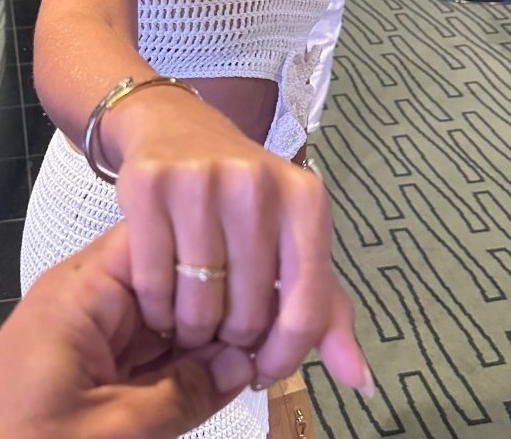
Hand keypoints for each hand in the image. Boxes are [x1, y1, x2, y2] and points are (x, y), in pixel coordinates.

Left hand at [0, 224, 253, 438]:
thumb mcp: (115, 429)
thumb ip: (185, 393)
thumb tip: (249, 362)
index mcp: (87, 290)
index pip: (161, 244)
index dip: (215, 260)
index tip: (268, 282)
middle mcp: (92, 298)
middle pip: (168, 280)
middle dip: (219, 305)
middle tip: (277, 326)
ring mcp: (94, 332)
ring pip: (165, 318)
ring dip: (207, 339)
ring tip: (267, 349)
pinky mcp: (95, 364)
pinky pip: (152, 352)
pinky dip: (185, 366)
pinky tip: (231, 372)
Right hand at [111, 89, 374, 394]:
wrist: (177, 128)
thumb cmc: (244, 193)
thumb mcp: (293, 235)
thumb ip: (327, 306)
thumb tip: (361, 380)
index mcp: (306, 198)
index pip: (307, 309)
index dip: (284, 356)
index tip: (262, 369)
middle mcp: (257, 183)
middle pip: (248, 314)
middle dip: (231, 339)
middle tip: (218, 328)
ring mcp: (200, 180)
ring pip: (198, 305)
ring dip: (191, 330)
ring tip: (190, 318)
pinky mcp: (150, 184)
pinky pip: (153, 283)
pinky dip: (155, 308)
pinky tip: (161, 301)